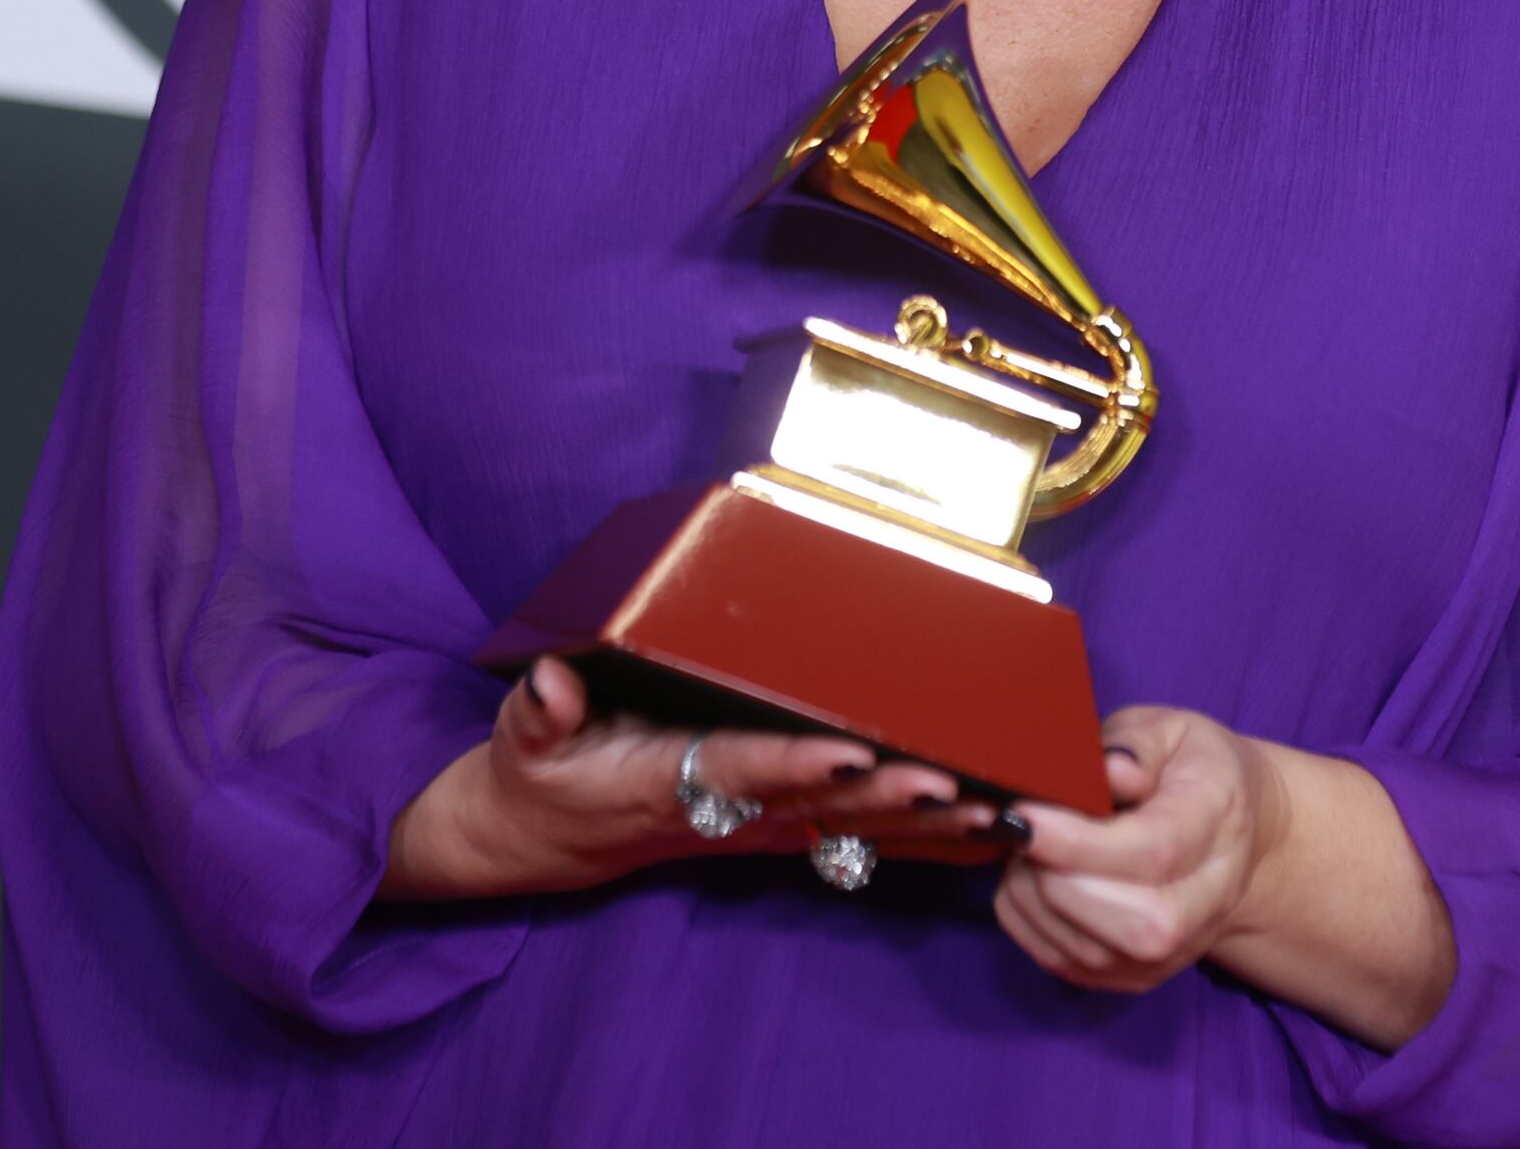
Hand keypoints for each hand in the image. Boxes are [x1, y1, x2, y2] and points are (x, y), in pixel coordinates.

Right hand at [382, 656, 1000, 900]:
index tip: (846, 751)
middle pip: (817, 806)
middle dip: (885, 795)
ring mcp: (757, 826)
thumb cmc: (543, 776)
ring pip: (852, 828)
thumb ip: (540, 713)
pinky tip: (985, 832)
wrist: (545, 838)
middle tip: (951, 780)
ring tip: (995, 809)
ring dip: (924, 823)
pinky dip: (924, 838)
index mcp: (667, 782)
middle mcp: (726, 812)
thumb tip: (548, 680)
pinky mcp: (777, 829)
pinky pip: (858, 838)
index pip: (737, 770)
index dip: (791, 766)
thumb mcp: (524, 744)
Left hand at [991, 705, 1279, 994]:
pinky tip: (1030, 875)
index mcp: (1218, 824)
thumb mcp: (1169, 730)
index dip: (1079, 842)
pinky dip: (1026, 920)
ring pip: (1091, 952)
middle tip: (1019, 829)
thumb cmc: (1189, 771)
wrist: (1233, 835)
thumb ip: (1136, 744)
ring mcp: (1175, 950)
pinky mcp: (1136, 976)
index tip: (1022, 817)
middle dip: (1054, 878)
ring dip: (1032, 898)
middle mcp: (1209, 901)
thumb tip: (1107, 772)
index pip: (1154, 852)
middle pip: (1134, 923)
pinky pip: (1062, 963)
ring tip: (1025, 846)